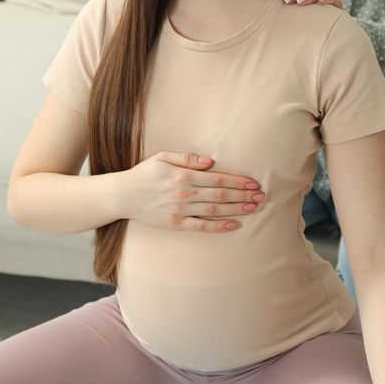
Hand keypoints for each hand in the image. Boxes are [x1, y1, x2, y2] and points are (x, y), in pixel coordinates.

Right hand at [119, 151, 265, 231]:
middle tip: (261, 196)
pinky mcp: (176, 224)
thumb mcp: (162, 157)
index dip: (237, 181)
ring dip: (236, 209)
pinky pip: (201, 226)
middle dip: (243, 195)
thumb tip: (209, 161)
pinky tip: (234, 224)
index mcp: (183, 175)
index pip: (217, 178)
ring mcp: (181, 210)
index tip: (253, 182)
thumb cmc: (144, 174)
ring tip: (253, 207)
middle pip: (220, 195)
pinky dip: (219, 226)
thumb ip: (186, 158)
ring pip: (214, 210)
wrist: (123, 196)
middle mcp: (184, 193)